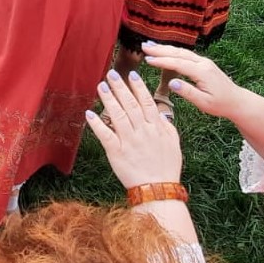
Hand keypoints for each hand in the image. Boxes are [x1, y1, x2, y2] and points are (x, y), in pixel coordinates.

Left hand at [84, 70, 182, 189]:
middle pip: (130, 105)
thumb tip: (159, 112)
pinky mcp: (117, 153)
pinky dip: (97, 124)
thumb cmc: (167, 167)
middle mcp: (142, 132)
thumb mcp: (173, 143)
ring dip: (109, 100)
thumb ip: (166, 125)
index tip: (132, 74)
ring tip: (101, 86)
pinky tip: (90, 113)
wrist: (158, 189)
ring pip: (118, 116)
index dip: (138, 87)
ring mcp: (129, 142)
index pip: (146, 102)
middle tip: (111, 73)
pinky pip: (105, 136)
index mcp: (156, 128)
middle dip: (121, 87)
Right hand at [140, 42, 245, 120]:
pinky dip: (173, 52)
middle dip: (161, 49)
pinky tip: (165, 51)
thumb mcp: (204, 102)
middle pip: (178, 53)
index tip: (148, 59)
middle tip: (144, 46)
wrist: (237, 101)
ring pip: (182, 52)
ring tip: (150, 46)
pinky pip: (186, 54)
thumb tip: (172, 83)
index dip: (162, 61)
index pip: (178, 63)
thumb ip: (188, 92)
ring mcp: (204, 62)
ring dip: (165, 48)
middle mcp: (203, 63)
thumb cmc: (220, 104)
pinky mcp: (203, 64)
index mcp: (202, 72)